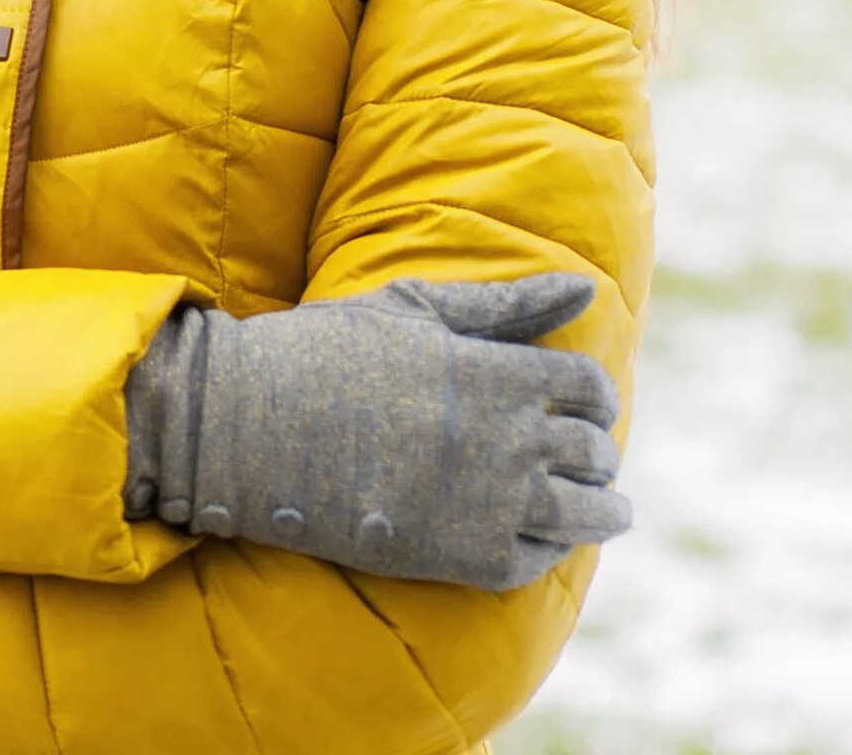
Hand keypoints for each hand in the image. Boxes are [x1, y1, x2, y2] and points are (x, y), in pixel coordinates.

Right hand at [124, 271, 630, 590]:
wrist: (247, 427)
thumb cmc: (325, 353)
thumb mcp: (413, 309)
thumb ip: (505, 303)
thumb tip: (585, 290)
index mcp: (498, 372)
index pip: (588, 388)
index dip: (594, 398)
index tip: (585, 407)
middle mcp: (509, 439)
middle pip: (593, 452)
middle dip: (597, 454)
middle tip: (590, 459)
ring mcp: (490, 503)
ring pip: (586, 514)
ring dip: (602, 511)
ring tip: (604, 510)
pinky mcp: (464, 557)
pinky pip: (540, 560)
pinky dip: (553, 549)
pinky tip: (545, 537)